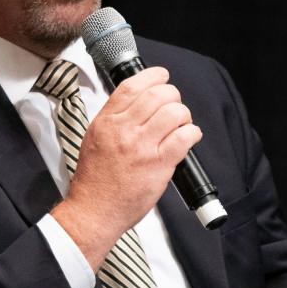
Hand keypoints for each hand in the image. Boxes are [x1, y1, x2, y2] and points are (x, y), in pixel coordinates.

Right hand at [50, 67, 200, 269]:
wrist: (94, 212)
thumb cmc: (95, 180)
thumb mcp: (94, 138)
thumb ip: (114, 118)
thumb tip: (138, 102)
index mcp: (107, 122)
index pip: (132, 86)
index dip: (153, 76)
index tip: (162, 76)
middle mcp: (124, 130)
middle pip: (158, 95)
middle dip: (172, 96)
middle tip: (174, 105)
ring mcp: (142, 147)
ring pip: (174, 113)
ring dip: (183, 115)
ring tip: (181, 124)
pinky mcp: (158, 165)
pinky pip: (184, 137)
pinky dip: (192, 133)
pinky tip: (189, 138)